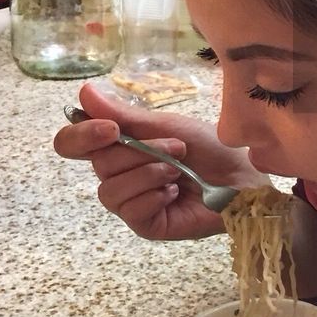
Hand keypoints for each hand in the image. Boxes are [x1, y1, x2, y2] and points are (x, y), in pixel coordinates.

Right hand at [53, 80, 268, 240]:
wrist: (244, 176)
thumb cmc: (209, 147)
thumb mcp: (165, 125)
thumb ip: (122, 114)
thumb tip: (83, 91)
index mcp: (118, 148)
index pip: (72, 144)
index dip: (81, 136)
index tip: (111, 129)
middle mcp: (119, 175)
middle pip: (98, 164)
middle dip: (139, 151)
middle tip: (177, 147)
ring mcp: (130, 202)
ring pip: (110, 189)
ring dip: (148, 173)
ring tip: (178, 170)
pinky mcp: (146, 225)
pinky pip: (130, 210)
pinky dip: (154, 196)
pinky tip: (175, 193)